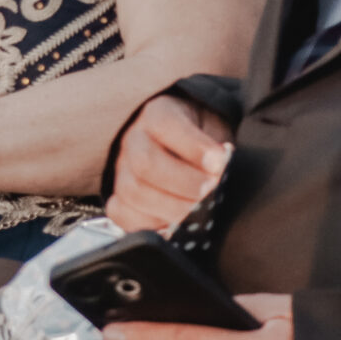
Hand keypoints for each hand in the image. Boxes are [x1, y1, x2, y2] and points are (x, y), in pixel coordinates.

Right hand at [107, 95, 232, 233]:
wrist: (185, 150)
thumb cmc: (204, 139)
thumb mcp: (216, 131)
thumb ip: (219, 150)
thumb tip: (221, 172)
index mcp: (158, 113)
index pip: (165, 124)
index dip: (194, 146)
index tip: (220, 161)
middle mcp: (133, 139)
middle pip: (144, 162)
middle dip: (183, 182)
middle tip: (210, 191)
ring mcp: (122, 170)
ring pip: (132, 192)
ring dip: (170, 208)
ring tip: (198, 212)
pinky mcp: (119, 198)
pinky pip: (121, 214)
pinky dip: (149, 225)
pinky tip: (174, 226)